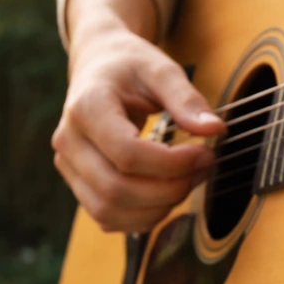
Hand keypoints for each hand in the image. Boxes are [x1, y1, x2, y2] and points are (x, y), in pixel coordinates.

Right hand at [51, 0, 224, 232]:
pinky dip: (142, 217)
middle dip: (169, 189)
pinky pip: (107, 218)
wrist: (99, 65)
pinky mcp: (77, 183)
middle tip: (202, 169)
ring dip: (157, 208)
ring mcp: (68, 166)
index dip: (172, 163)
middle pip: (116, 190)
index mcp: (86, 107)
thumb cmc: (129, 65)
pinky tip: (167, 195)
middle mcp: (69, 140)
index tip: (205, 153)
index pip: (127, 154)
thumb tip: (215, 130)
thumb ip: (187, 99)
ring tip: (188, 182)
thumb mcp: (161, 69)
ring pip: (109, 212)